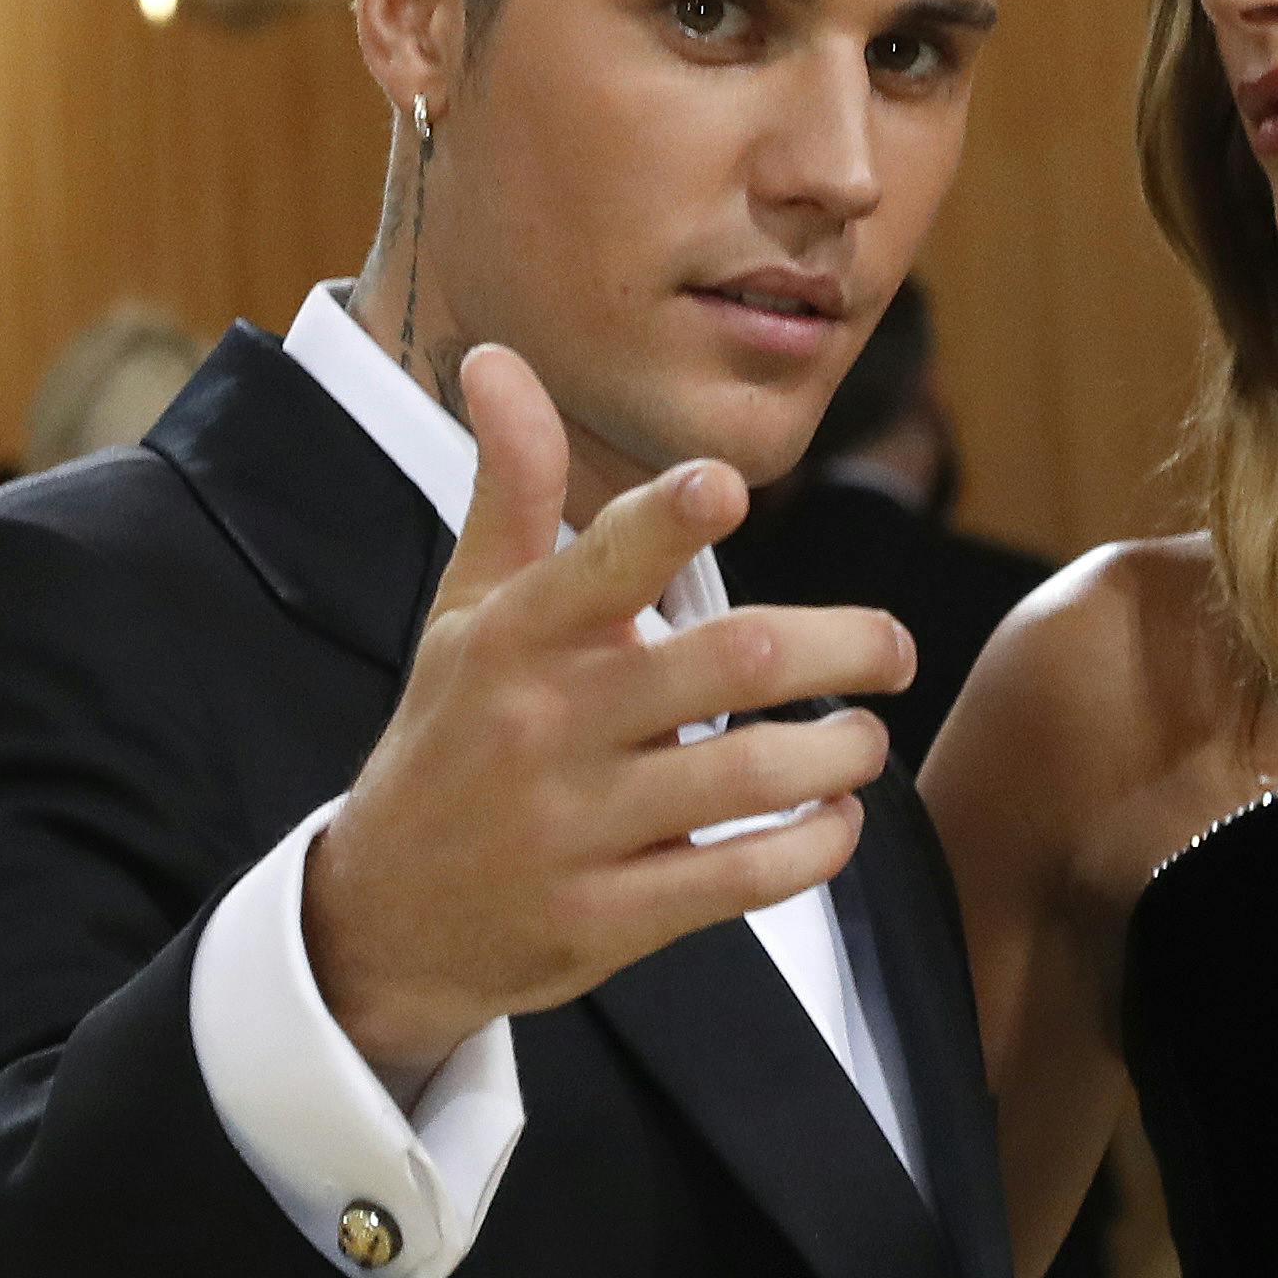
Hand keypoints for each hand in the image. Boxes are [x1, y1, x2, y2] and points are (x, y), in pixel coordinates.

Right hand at [298, 343, 908, 1086]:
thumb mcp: (466, 611)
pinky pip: (740, 877)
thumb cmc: (451, 735)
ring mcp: (575, 827)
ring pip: (751, 775)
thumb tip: (496, 357)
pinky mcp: (606, 920)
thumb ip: (510, 488)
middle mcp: (545, 723)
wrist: (382, 915)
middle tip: (894, 648)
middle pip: (729, 663)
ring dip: (842, 754)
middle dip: (844, 646)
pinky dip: (814, 846)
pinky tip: (835, 820)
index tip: (726, 486)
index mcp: (517, 636)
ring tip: (864, 741)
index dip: (665, 518)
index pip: (596, 560)